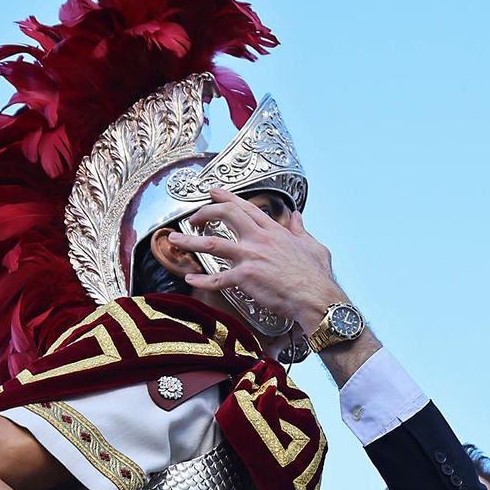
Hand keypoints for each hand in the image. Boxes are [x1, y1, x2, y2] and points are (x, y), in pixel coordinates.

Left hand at [171, 188, 344, 325]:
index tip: (213, 192)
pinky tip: (190, 279)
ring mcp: (250, 257)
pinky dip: (201, 280)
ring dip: (189, 240)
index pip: (246, 208)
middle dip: (205, 212)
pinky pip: (216, 279)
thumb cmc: (316, 276)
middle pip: (226, 215)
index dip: (227, 197)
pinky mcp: (245, 277)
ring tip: (173, 239)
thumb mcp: (313, 246)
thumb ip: (301, 230)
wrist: (316, 298)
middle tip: (193, 217)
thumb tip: (297, 217)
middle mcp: (259, 239)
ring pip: (212, 243)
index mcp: (274, 231)